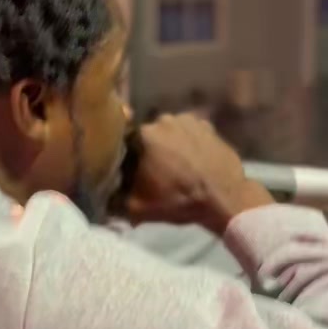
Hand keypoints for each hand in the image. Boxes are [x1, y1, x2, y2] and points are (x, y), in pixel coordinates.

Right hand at [124, 114, 272, 233]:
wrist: (224, 197)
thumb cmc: (178, 200)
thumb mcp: (139, 208)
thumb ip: (116, 203)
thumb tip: (103, 203)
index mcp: (143, 134)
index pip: (125, 143)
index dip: (127, 159)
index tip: (131, 174)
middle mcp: (164, 119)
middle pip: (149, 136)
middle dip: (149, 151)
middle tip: (155, 172)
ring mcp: (188, 120)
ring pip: (170, 132)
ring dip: (169, 145)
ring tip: (176, 166)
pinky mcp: (208, 125)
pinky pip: (190, 133)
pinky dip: (189, 143)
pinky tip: (193, 160)